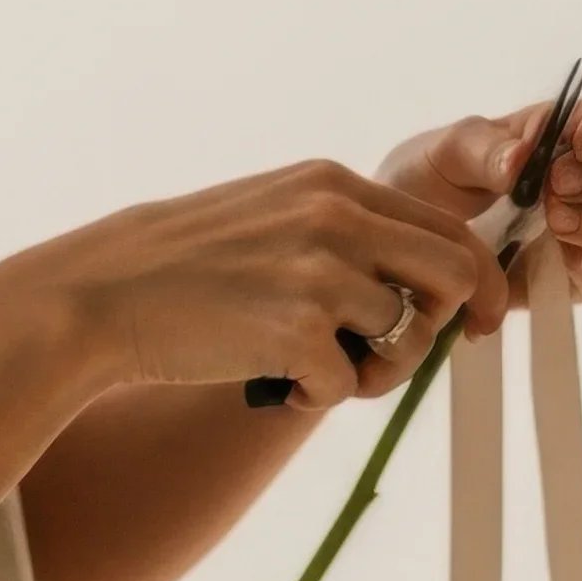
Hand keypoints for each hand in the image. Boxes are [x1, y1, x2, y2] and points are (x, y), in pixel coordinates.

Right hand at [19, 163, 505, 412]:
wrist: (102, 297)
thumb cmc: (191, 271)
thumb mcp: (277, 220)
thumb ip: (350, 237)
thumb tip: (434, 287)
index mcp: (334, 185)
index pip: (450, 231)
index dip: (479, 286)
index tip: (478, 324)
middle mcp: (335, 216)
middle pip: (454, 279)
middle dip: (435, 332)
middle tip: (385, 361)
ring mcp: (318, 271)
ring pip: (406, 341)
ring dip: (374, 375)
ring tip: (315, 370)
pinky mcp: (298, 329)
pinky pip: (348, 386)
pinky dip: (315, 396)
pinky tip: (271, 378)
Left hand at [376, 93, 581, 301]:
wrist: (411, 244)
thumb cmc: (428, 182)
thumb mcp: (446, 150)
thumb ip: (485, 148)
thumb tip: (524, 159)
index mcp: (571, 136)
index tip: (581, 145)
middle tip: (554, 188)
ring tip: (552, 223)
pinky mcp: (573, 280)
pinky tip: (560, 257)